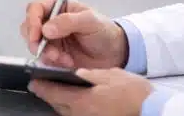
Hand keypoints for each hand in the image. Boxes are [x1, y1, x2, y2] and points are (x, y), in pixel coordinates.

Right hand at [20, 0, 128, 68]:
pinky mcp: (53, 55)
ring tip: (63, 58)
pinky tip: (67, 62)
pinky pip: (43, 60)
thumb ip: (68, 21)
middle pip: (29, 28)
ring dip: (46, 54)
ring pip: (35, 46)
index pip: (36, 9)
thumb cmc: (104, 30)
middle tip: (48, 51)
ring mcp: (51, 40)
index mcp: (58, 6)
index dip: (32, 20)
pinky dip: (52, 63)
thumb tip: (46, 28)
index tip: (37, 35)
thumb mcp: (90, 21)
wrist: (115, 53)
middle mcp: (51, 22)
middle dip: (36, 41)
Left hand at [29, 68, 153, 115]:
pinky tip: (73, 101)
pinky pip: (76, 115)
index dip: (42, 87)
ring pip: (66, 112)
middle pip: (58, 105)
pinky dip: (71, 108)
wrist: (150, 109)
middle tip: (40, 86)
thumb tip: (75, 72)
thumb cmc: (133, 92)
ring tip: (54, 92)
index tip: (33, 82)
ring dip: (59, 102)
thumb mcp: (110, 75)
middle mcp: (82, 115)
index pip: (55, 94)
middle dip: (48, 95)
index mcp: (83, 101)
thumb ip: (89, 74)